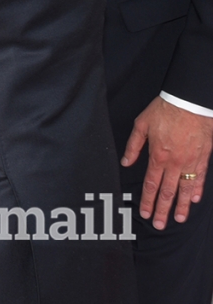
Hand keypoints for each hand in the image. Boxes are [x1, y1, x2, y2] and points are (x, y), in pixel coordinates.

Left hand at [121, 97, 212, 228]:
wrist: (190, 103)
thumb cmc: (165, 111)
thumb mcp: (141, 125)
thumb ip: (133, 146)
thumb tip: (125, 162)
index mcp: (157, 156)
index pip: (150, 184)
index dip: (147, 201)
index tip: (144, 213)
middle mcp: (174, 163)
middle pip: (167, 192)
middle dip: (163, 210)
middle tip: (160, 225)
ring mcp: (190, 162)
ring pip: (185, 189)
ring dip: (182, 206)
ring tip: (179, 219)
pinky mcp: (202, 158)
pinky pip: (200, 177)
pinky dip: (197, 190)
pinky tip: (194, 200)